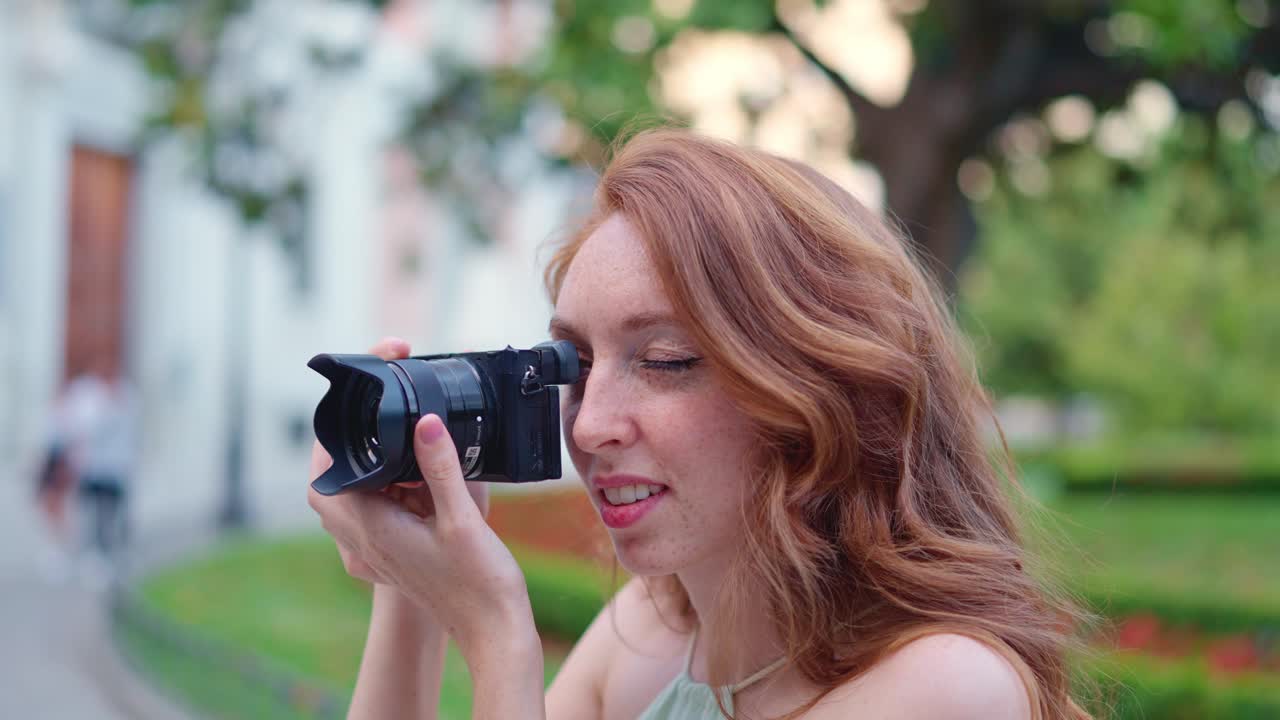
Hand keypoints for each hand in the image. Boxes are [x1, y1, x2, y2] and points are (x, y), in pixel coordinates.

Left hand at [307, 337, 488, 585]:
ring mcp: (374, 548)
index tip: (365, 397)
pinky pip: (372, 508)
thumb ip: (441, 467)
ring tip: (409, 438)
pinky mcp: (390, 551)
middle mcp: (362, 539)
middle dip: (354, 439)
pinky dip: (387, 483)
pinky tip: (420, 475)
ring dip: (372, 462)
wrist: (492, 630)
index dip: (337, 425)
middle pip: (332, 475)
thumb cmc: (479, 583)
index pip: (327, 466)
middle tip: (386, 409)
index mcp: (369, 528)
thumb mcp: (463, 519)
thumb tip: (425, 420)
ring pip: (351, 492)